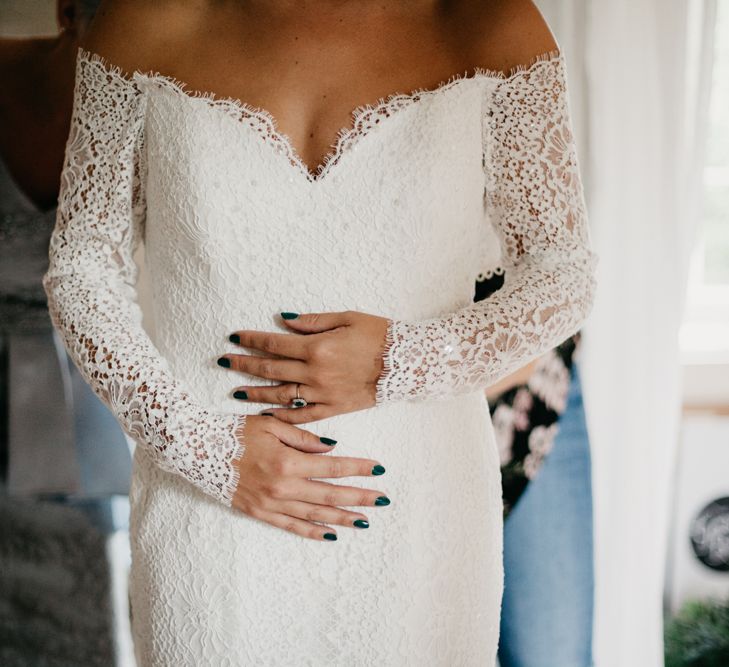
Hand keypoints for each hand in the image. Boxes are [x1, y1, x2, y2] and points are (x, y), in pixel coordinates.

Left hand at [218, 311, 390, 423]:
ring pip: (280, 395)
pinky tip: (267, 415)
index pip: (274, 343)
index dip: (251, 340)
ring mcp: (323, 393)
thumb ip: (312, 322)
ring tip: (236, 392)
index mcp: (316, 347)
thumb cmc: (378, 335)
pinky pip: (302, 416)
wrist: (406, 364)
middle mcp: (314, 373)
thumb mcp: (346, 318)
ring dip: (256, 393)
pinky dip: (283, 416)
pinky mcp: (334, 408)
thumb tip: (284, 321)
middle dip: (245, 364)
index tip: (234, 337)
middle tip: (224, 361)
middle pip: (271, 368)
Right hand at [232, 415, 389, 540]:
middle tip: (383, 500)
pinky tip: (330, 534)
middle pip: (330, 494)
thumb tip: (331, 448)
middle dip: (359, 497)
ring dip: (342, 517)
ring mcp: (271, 503)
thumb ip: (303, 438)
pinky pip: (291, 526)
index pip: (333, 467)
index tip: (379, 469)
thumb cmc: (235, 432)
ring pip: (315, 514)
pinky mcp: (259, 513)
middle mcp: (283, 487)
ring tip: (365, 521)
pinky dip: (312, 531)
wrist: (197, 450)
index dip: (358, 468)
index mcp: (288, 461)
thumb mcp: (271, 425)